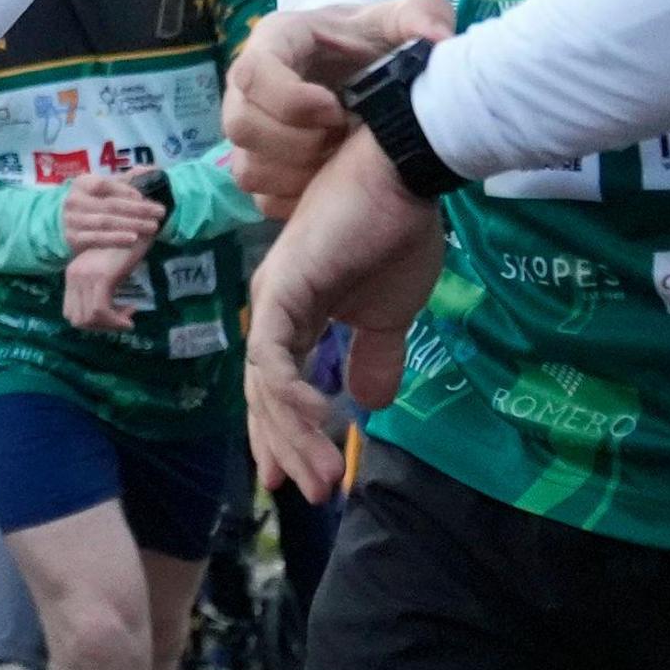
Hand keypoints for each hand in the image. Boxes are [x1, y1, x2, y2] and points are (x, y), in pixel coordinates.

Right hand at [57, 172, 168, 258]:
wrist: (60, 226)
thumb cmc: (88, 204)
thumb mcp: (100, 190)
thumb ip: (122, 182)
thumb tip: (148, 171)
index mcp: (82, 183)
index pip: (104, 184)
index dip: (125, 190)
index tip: (144, 197)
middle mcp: (74, 200)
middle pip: (110, 204)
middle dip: (138, 209)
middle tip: (160, 212)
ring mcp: (72, 220)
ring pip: (106, 222)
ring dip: (132, 224)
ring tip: (152, 226)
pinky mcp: (73, 238)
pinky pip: (97, 238)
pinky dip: (116, 239)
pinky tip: (133, 239)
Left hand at [64, 242, 144, 331]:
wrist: (141, 224)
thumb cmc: (127, 246)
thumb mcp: (108, 269)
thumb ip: (99, 287)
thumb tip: (104, 315)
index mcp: (72, 274)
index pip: (70, 313)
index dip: (91, 322)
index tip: (112, 316)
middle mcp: (74, 276)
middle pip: (76, 320)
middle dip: (100, 327)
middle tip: (121, 320)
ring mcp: (86, 276)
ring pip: (88, 319)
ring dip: (110, 325)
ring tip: (127, 316)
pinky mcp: (101, 276)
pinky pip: (101, 311)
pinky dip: (116, 320)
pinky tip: (131, 312)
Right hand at [223, 0, 455, 211]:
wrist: (364, 67)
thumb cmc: (374, 40)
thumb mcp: (401, 19)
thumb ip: (423, 15)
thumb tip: (437, 38)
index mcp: (274, 42)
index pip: (252, 72)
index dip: (290, 100)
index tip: (337, 110)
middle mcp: (247, 86)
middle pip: (241, 124)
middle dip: (298, 143)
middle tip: (344, 135)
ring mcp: (248, 128)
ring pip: (247, 167)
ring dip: (299, 173)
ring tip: (341, 157)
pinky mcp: (257, 164)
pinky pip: (260, 197)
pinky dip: (298, 198)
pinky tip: (332, 179)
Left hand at [242, 131, 449, 502]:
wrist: (406, 177)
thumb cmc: (396, 232)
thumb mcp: (390, 314)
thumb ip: (374, 357)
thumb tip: (371, 405)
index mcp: (295, 312)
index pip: (274, 385)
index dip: (280, 432)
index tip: (293, 480)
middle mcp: (274, 306)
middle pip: (263, 393)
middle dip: (286, 446)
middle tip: (310, 493)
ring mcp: (274, 295)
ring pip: (264, 381)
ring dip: (290, 432)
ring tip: (319, 474)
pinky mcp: (284, 285)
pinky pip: (271, 351)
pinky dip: (286, 389)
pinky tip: (316, 417)